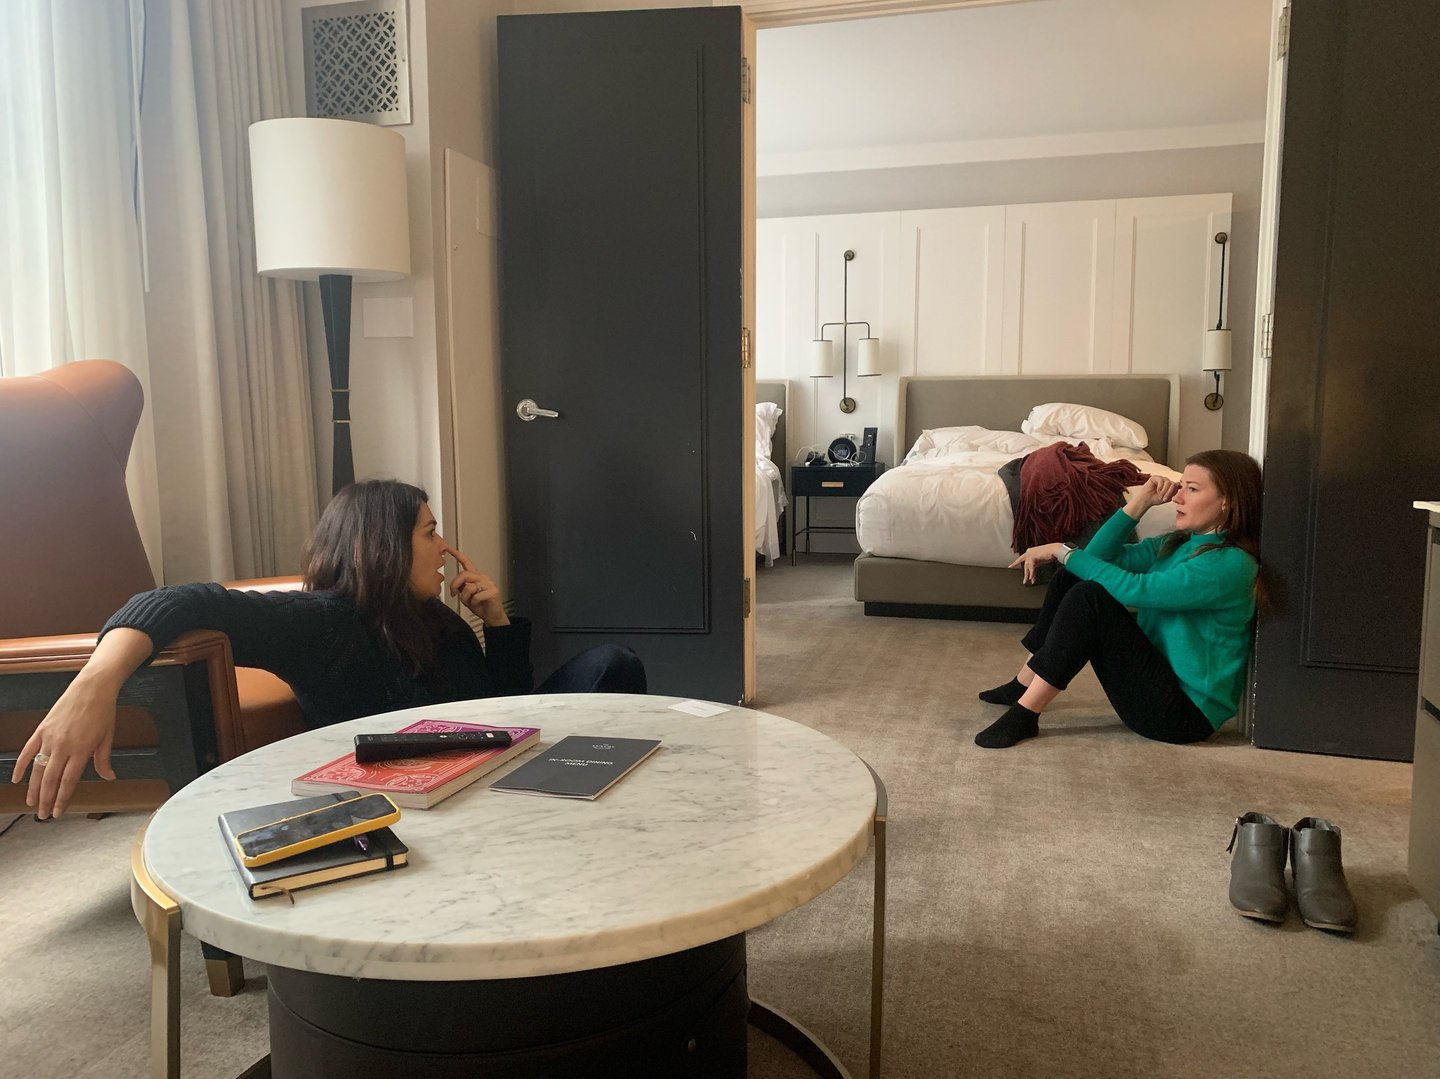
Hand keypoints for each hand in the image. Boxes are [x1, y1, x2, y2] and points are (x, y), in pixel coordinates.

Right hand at [12, 676, 119, 819]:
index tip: (57, 812)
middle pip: (50, 780)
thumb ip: (103, 760)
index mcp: (81, 750)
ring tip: (30, 803)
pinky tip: (17, 779)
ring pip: (37, 769)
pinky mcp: (41, 730)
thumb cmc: (103, 711)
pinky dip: (20, 766)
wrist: (92, 688)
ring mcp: (50, 738)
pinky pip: (28, 751)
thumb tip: (108, 777)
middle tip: (42, 815)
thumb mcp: (108, 737)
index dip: (62, 799)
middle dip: (45, 799)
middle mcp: (63, 746)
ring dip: (32, 788)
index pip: (68, 782)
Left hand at [443, 544, 508, 625]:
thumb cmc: (481, 606)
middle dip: (455, 584)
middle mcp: (482, 578)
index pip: (467, 563)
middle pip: (464, 574)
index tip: (449, 549)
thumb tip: (455, 586)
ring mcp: (489, 584)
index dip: (458, 555)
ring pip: (469, 586)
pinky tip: (478, 604)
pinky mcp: (493, 591)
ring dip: (465, 597)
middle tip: (453, 593)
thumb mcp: (466, 596)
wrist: (493, 616)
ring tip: (470, 602)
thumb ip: (461, 588)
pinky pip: (476, 596)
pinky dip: (474, 603)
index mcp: (476, 577)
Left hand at [1008, 542, 1067, 584]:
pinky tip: (1032, 578)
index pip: (1021, 559)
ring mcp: (1030, 554)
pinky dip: (1032, 573)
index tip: (1010, 566)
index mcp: (1030, 551)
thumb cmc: (1051, 554)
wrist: (1056, 550)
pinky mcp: (1033, 556)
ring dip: (1028, 575)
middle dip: (1026, 574)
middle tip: (1024, 581)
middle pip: (1025, 565)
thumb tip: (1031, 572)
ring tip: (1028, 581)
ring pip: (1027, 567)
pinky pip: (1031, 567)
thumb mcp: (1041, 560)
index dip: (1015, 563)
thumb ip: (1035, 564)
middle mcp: (1029, 552)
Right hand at [1124, 475, 1180, 516]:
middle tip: (1164, 498)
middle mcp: (1166, 481)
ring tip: (1160, 495)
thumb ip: (1174, 492)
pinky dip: (1160, 487)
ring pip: (1168, 482)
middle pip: (1173, 484)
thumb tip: (1179, 485)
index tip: (1170, 498)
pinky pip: (1161, 480)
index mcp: (1170, 485)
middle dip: (1169, 492)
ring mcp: (1161, 479)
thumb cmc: (1155, 499)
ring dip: (1164, 491)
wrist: (1146, 500)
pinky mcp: (1155, 477)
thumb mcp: (1168, 498)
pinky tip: (1157, 491)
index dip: (1174, 492)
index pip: (1177, 485)